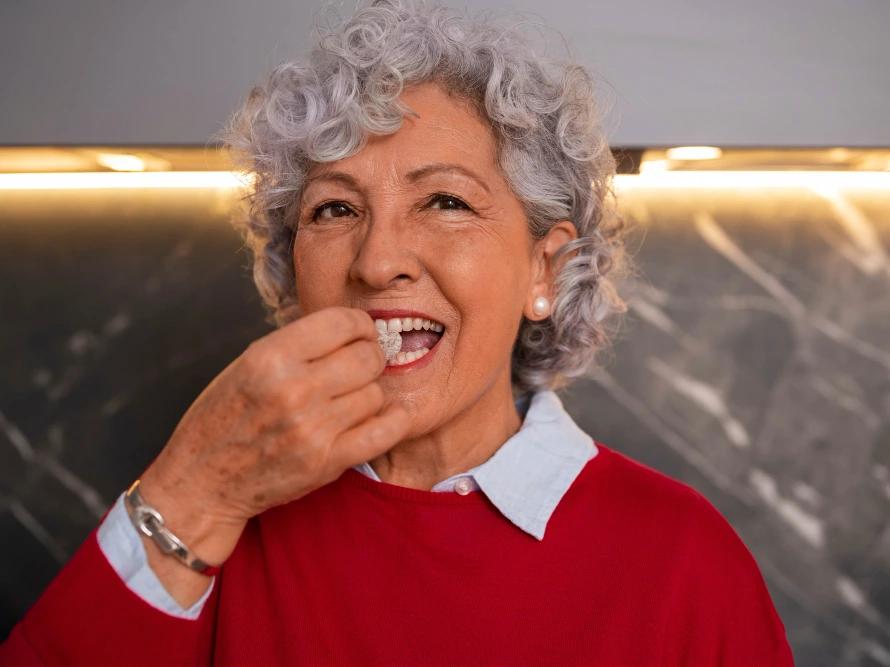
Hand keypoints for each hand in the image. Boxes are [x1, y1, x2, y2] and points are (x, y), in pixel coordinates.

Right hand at [137, 306, 409, 563]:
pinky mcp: (327, 462)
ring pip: (376, 393)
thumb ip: (297, 346)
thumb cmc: (223, 418)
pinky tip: (391, 414)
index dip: (360, 325)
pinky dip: (394, 420)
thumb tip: (352, 329)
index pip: (342, 323)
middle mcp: (293, 390)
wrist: (201, 482)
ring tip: (350, 398)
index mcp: (270, 357)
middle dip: (370, 357)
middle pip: (367, 357)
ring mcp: (312, 429)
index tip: (360, 333)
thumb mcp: (248, 365)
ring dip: (369, 393)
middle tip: (361, 365)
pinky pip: (384, 432)